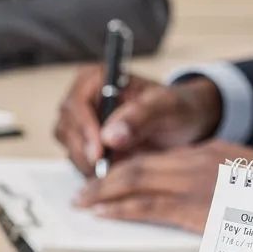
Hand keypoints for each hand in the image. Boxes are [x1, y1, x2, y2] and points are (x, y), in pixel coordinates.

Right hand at [54, 69, 224, 175]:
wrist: (184, 124)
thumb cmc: (177, 107)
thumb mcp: (166, 107)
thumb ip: (140, 117)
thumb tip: (111, 137)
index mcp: (97, 77)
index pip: (77, 105)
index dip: (85, 130)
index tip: (100, 154)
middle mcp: (83, 96)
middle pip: (67, 128)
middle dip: (85, 152)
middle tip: (107, 171)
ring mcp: (81, 120)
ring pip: (69, 146)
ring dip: (88, 164)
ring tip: (116, 172)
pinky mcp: (84, 142)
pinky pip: (77, 159)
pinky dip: (92, 170)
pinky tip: (113, 174)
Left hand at [73, 141, 252, 231]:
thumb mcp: (245, 179)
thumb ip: (218, 183)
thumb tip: (199, 201)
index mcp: (209, 153)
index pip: (156, 159)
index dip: (126, 168)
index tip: (108, 179)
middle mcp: (197, 162)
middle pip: (138, 166)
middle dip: (106, 180)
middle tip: (83, 191)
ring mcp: (195, 182)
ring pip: (136, 182)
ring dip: (104, 193)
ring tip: (83, 203)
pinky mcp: (196, 207)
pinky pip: (149, 206)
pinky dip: (120, 209)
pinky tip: (103, 213)